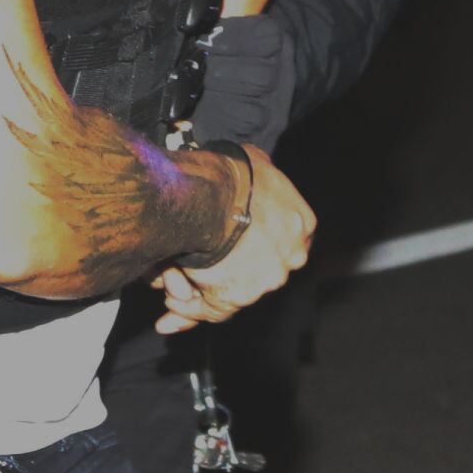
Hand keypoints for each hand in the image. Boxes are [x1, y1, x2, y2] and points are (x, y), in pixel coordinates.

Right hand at [154, 146, 314, 332]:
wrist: (211, 191)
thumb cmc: (232, 172)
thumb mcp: (258, 161)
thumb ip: (262, 177)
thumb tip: (255, 171)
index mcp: (302, 224)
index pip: (281, 243)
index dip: (253, 249)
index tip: (235, 253)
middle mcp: (291, 256)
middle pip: (256, 272)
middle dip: (226, 276)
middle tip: (197, 279)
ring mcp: (267, 279)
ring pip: (231, 292)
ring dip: (201, 293)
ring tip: (172, 295)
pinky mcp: (238, 296)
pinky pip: (210, 309)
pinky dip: (188, 311)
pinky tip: (170, 310)